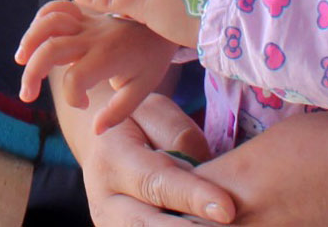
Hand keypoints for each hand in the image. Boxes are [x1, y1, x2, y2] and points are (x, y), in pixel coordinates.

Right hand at [17, 0, 183, 133]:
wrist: (161, 25)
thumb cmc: (151, 60)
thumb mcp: (143, 89)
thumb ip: (118, 111)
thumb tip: (95, 129)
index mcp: (108, 57)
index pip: (75, 78)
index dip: (72, 97)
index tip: (84, 105)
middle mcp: (93, 37)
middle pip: (51, 49)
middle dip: (32, 73)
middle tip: (27, 96)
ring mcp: (87, 23)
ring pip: (49, 22)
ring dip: (30, 40)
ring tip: (21, 61)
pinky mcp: (84, 15)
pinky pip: (57, 8)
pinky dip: (41, 19)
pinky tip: (35, 39)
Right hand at [56, 89, 236, 226]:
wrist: (99, 142)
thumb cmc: (136, 122)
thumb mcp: (155, 111)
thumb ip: (178, 137)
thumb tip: (203, 175)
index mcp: (111, 159)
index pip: (155, 182)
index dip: (192, 197)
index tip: (226, 209)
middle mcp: (104, 200)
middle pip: (147, 225)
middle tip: (228, 225)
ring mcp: (108, 224)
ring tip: (224, 226)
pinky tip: (204, 224)